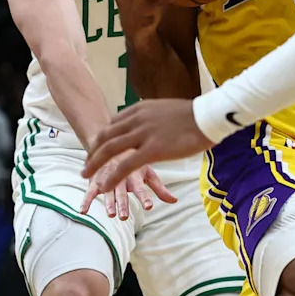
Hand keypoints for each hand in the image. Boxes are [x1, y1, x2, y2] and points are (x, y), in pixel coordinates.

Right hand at [79, 152, 177, 219]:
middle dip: (123, 203)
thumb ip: (159, 189)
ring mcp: (108, 177)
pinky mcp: (95, 180)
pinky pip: (90, 191)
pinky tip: (83, 211)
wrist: (114, 142)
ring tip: (110, 215)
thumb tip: (175, 201)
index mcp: (135, 173)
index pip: (141, 187)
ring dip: (108, 203)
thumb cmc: (135, 161)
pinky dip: (86, 200)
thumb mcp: (148, 173)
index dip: (144, 197)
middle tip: (124, 217)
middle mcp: (121, 175)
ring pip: (107, 191)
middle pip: (122, 191)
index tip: (149, 206)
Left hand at [82, 100, 212, 192]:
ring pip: (110, 150)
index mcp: (141, 109)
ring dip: (94, 164)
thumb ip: (153, 117)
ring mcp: (143, 134)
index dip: (103, 137)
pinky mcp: (152, 150)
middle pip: (106, 136)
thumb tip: (151, 124)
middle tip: (86, 164)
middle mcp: (137, 119)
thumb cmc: (194, 115)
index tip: (98, 148)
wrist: (208, 116)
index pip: (113, 123)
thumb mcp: (166, 109)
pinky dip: (111, 177)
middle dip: (93, 151)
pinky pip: (125, 166)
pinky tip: (104, 186)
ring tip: (86, 175)